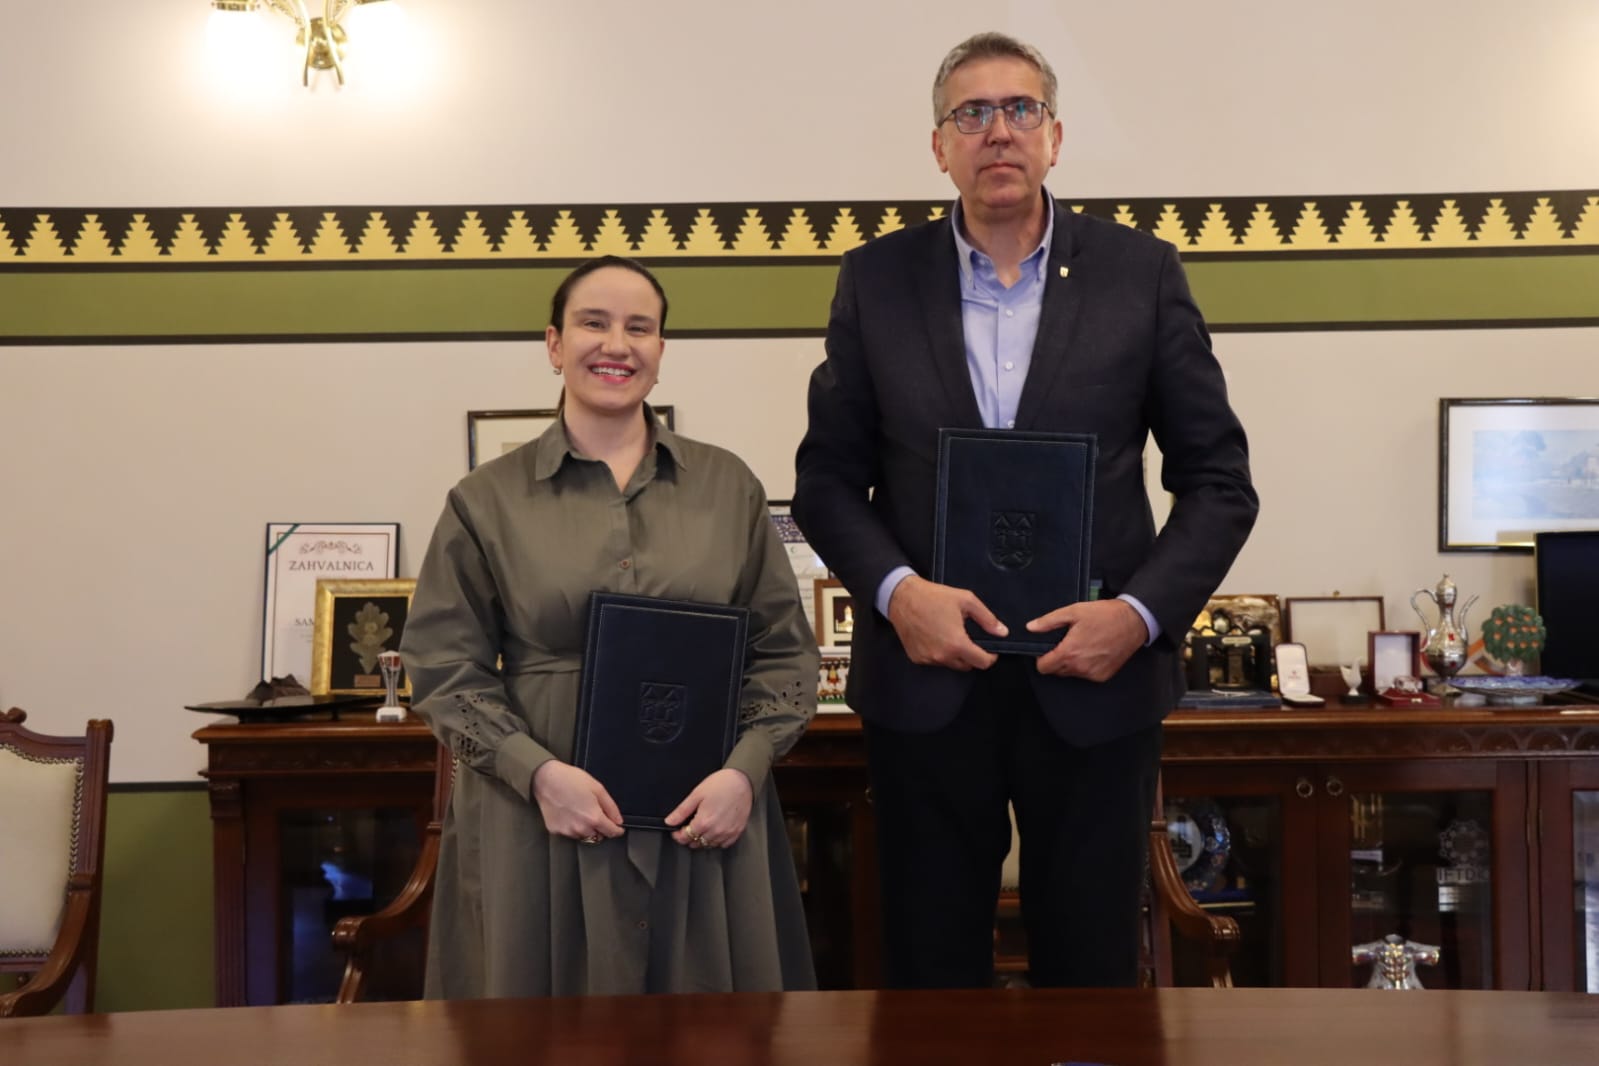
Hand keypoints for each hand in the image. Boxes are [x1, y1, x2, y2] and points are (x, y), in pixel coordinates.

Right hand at [530, 760, 624, 842]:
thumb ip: (611, 807)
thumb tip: (618, 821)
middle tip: (595, 814)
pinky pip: (569, 832)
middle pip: (597, 836)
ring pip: (583, 836)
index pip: (611, 833)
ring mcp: (567, 831)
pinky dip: (572, 826)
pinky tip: (569, 813)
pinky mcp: (555, 830)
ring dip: (586, 829)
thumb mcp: (597, 788)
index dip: (617, 830)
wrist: (545, 779)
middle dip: (600, 828)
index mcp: (594, 818)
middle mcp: (581, 828)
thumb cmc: (571, 780)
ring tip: (580, 812)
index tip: (618, 828)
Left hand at [666, 768, 753, 848]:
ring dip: (702, 840)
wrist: (742, 781)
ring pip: (710, 845)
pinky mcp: (737, 831)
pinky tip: (715, 831)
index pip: (685, 837)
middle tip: (688, 828)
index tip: (676, 831)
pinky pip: (724, 844)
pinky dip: (717, 841)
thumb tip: (669, 821)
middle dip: (689, 837)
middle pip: (697, 843)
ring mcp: (727, 833)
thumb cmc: (721, 784)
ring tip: (701, 829)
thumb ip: (681, 811)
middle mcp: (716, 831)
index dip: (678, 835)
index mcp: (704, 822)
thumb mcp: (697, 794)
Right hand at [886, 575, 1003, 670]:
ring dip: (955, 654)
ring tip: (950, 634)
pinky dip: (939, 653)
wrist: (902, 597)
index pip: (982, 663)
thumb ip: (987, 619)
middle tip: (968, 637)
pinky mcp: (917, 658)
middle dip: (972, 655)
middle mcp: (942, 656)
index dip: (990, 657)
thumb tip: (1002, 632)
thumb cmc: (934, 597)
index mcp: (957, 643)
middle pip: (967, 666)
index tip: (990, 649)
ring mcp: (928, 658)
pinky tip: (936, 637)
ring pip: (950, 664)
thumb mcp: (966, 600)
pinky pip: (935, 661)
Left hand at [1027, 599, 1147, 680]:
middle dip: (1056, 658)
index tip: (1048, 648)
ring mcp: (1093, 673)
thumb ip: (1048, 621)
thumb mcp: (1073, 611)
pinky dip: (1085, 666)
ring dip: (1071, 662)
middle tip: (1067, 642)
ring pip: (1071, 673)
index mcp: (1069, 652)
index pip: (1043, 668)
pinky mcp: (1103, 676)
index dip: (1041, 657)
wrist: (1133, 621)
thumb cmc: (1104, 615)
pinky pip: (1086, 675)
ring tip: (1082, 644)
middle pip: (1056, 671)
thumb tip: (1031, 627)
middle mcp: (1080, 667)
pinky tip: (1093, 650)